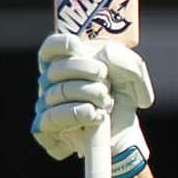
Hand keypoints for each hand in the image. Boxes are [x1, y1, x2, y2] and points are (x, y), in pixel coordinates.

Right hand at [31, 33, 153, 169]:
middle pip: (55, 69)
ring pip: (56, 93)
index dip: (59, 45)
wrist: (125, 132)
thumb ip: (123, 59)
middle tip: (107, 81)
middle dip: (85, 70)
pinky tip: (95, 116)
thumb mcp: (132, 73)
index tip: (77, 46)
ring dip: (88, 95)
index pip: (50, 49)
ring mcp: (45, 106)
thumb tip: (104, 55)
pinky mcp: (45, 130)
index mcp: (65, 63)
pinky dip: (76, 115)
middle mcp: (50, 83)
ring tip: (106, 103)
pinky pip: (50, 118)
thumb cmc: (122, 97)